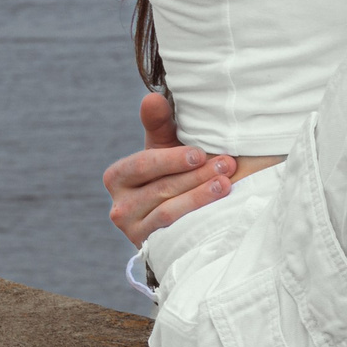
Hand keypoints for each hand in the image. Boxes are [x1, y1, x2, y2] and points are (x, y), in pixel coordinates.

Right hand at [103, 92, 233, 248]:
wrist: (184, 218)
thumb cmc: (175, 174)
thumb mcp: (166, 148)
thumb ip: (159, 123)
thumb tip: (152, 98)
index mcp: (118, 177)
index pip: (142, 165)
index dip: (172, 159)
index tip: (201, 153)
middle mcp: (119, 206)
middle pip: (160, 188)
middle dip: (197, 175)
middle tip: (228, 164)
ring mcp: (134, 230)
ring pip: (168, 211)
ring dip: (200, 196)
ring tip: (227, 183)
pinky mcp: (150, 248)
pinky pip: (174, 232)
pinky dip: (197, 219)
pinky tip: (220, 209)